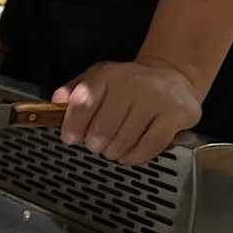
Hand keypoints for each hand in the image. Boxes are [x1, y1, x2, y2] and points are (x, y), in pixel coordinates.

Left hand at [52, 57, 202, 163]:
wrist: (172, 76)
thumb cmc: (127, 85)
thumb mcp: (97, 79)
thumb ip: (73, 91)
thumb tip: (56, 101)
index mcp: (108, 75)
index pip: (83, 104)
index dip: (73, 126)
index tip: (70, 137)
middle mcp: (133, 84)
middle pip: (102, 131)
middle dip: (94, 144)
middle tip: (97, 143)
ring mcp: (156, 99)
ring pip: (123, 143)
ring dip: (113, 153)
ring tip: (114, 147)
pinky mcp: (176, 115)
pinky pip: (148, 147)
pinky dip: (134, 157)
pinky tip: (130, 153)